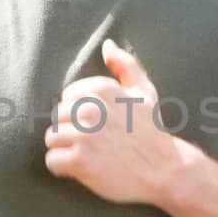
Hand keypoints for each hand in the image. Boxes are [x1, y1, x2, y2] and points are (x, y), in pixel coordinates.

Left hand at [43, 38, 189, 205]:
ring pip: (51, 138)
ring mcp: (85, 136)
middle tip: (94, 143)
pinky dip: (62, 168)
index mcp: (102, 90)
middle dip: (71, 131)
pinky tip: (80, 169)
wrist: (166, 171)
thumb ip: (125, 65)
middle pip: (57, 117)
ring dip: (65, 149)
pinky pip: (52, 161)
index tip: (98, 125)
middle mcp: (92, 109)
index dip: (80, 113)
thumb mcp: (144, 93)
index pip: (67, 97)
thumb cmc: (151, 131)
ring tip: (88, 155)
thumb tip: (107, 45)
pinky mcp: (81, 161)